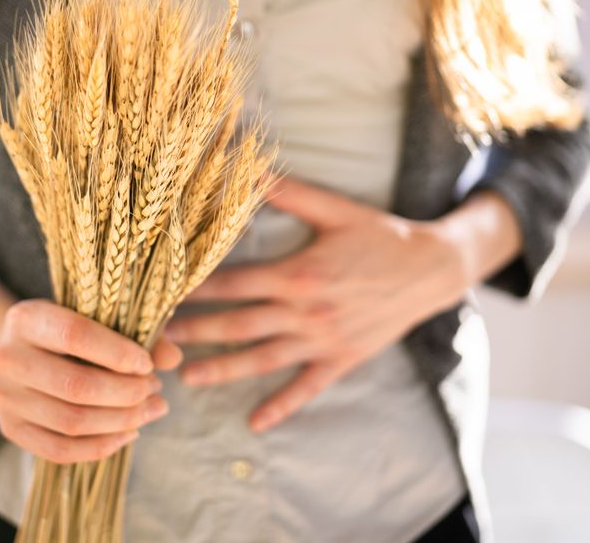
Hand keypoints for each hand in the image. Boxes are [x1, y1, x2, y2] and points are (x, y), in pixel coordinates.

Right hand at [0, 299, 182, 463]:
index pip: (75, 335)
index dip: (117, 353)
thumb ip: (134, 332)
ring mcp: (4, 398)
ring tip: (152, 409)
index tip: (147, 364)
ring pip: (71, 422)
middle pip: (76, 385)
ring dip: (122, 420)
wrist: (12, 351)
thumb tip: (173, 358)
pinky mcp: (10, 429)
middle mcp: (6, 358)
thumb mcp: (91, 317)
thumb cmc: (63, 330)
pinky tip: (129, 432)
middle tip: (155, 389)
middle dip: (127, 393)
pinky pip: (60, 451)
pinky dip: (101, 446)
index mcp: (25, 318)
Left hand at [164, 176, 479, 433]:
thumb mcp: (335, 209)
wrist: (432, 269)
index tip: (163, 293)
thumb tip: (248, 167)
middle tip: (157, 339)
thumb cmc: (380, 236)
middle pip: (238, 324)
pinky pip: (306, 388)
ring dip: (222, 370)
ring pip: (262, 360)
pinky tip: (255, 423)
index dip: (196, 289)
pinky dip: (280, 406)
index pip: (234, 283)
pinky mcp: (340, 359)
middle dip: (195, 332)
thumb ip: (288, 192)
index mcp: (298, 273)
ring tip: (186, 377)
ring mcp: (322, 340)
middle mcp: (305, 311)